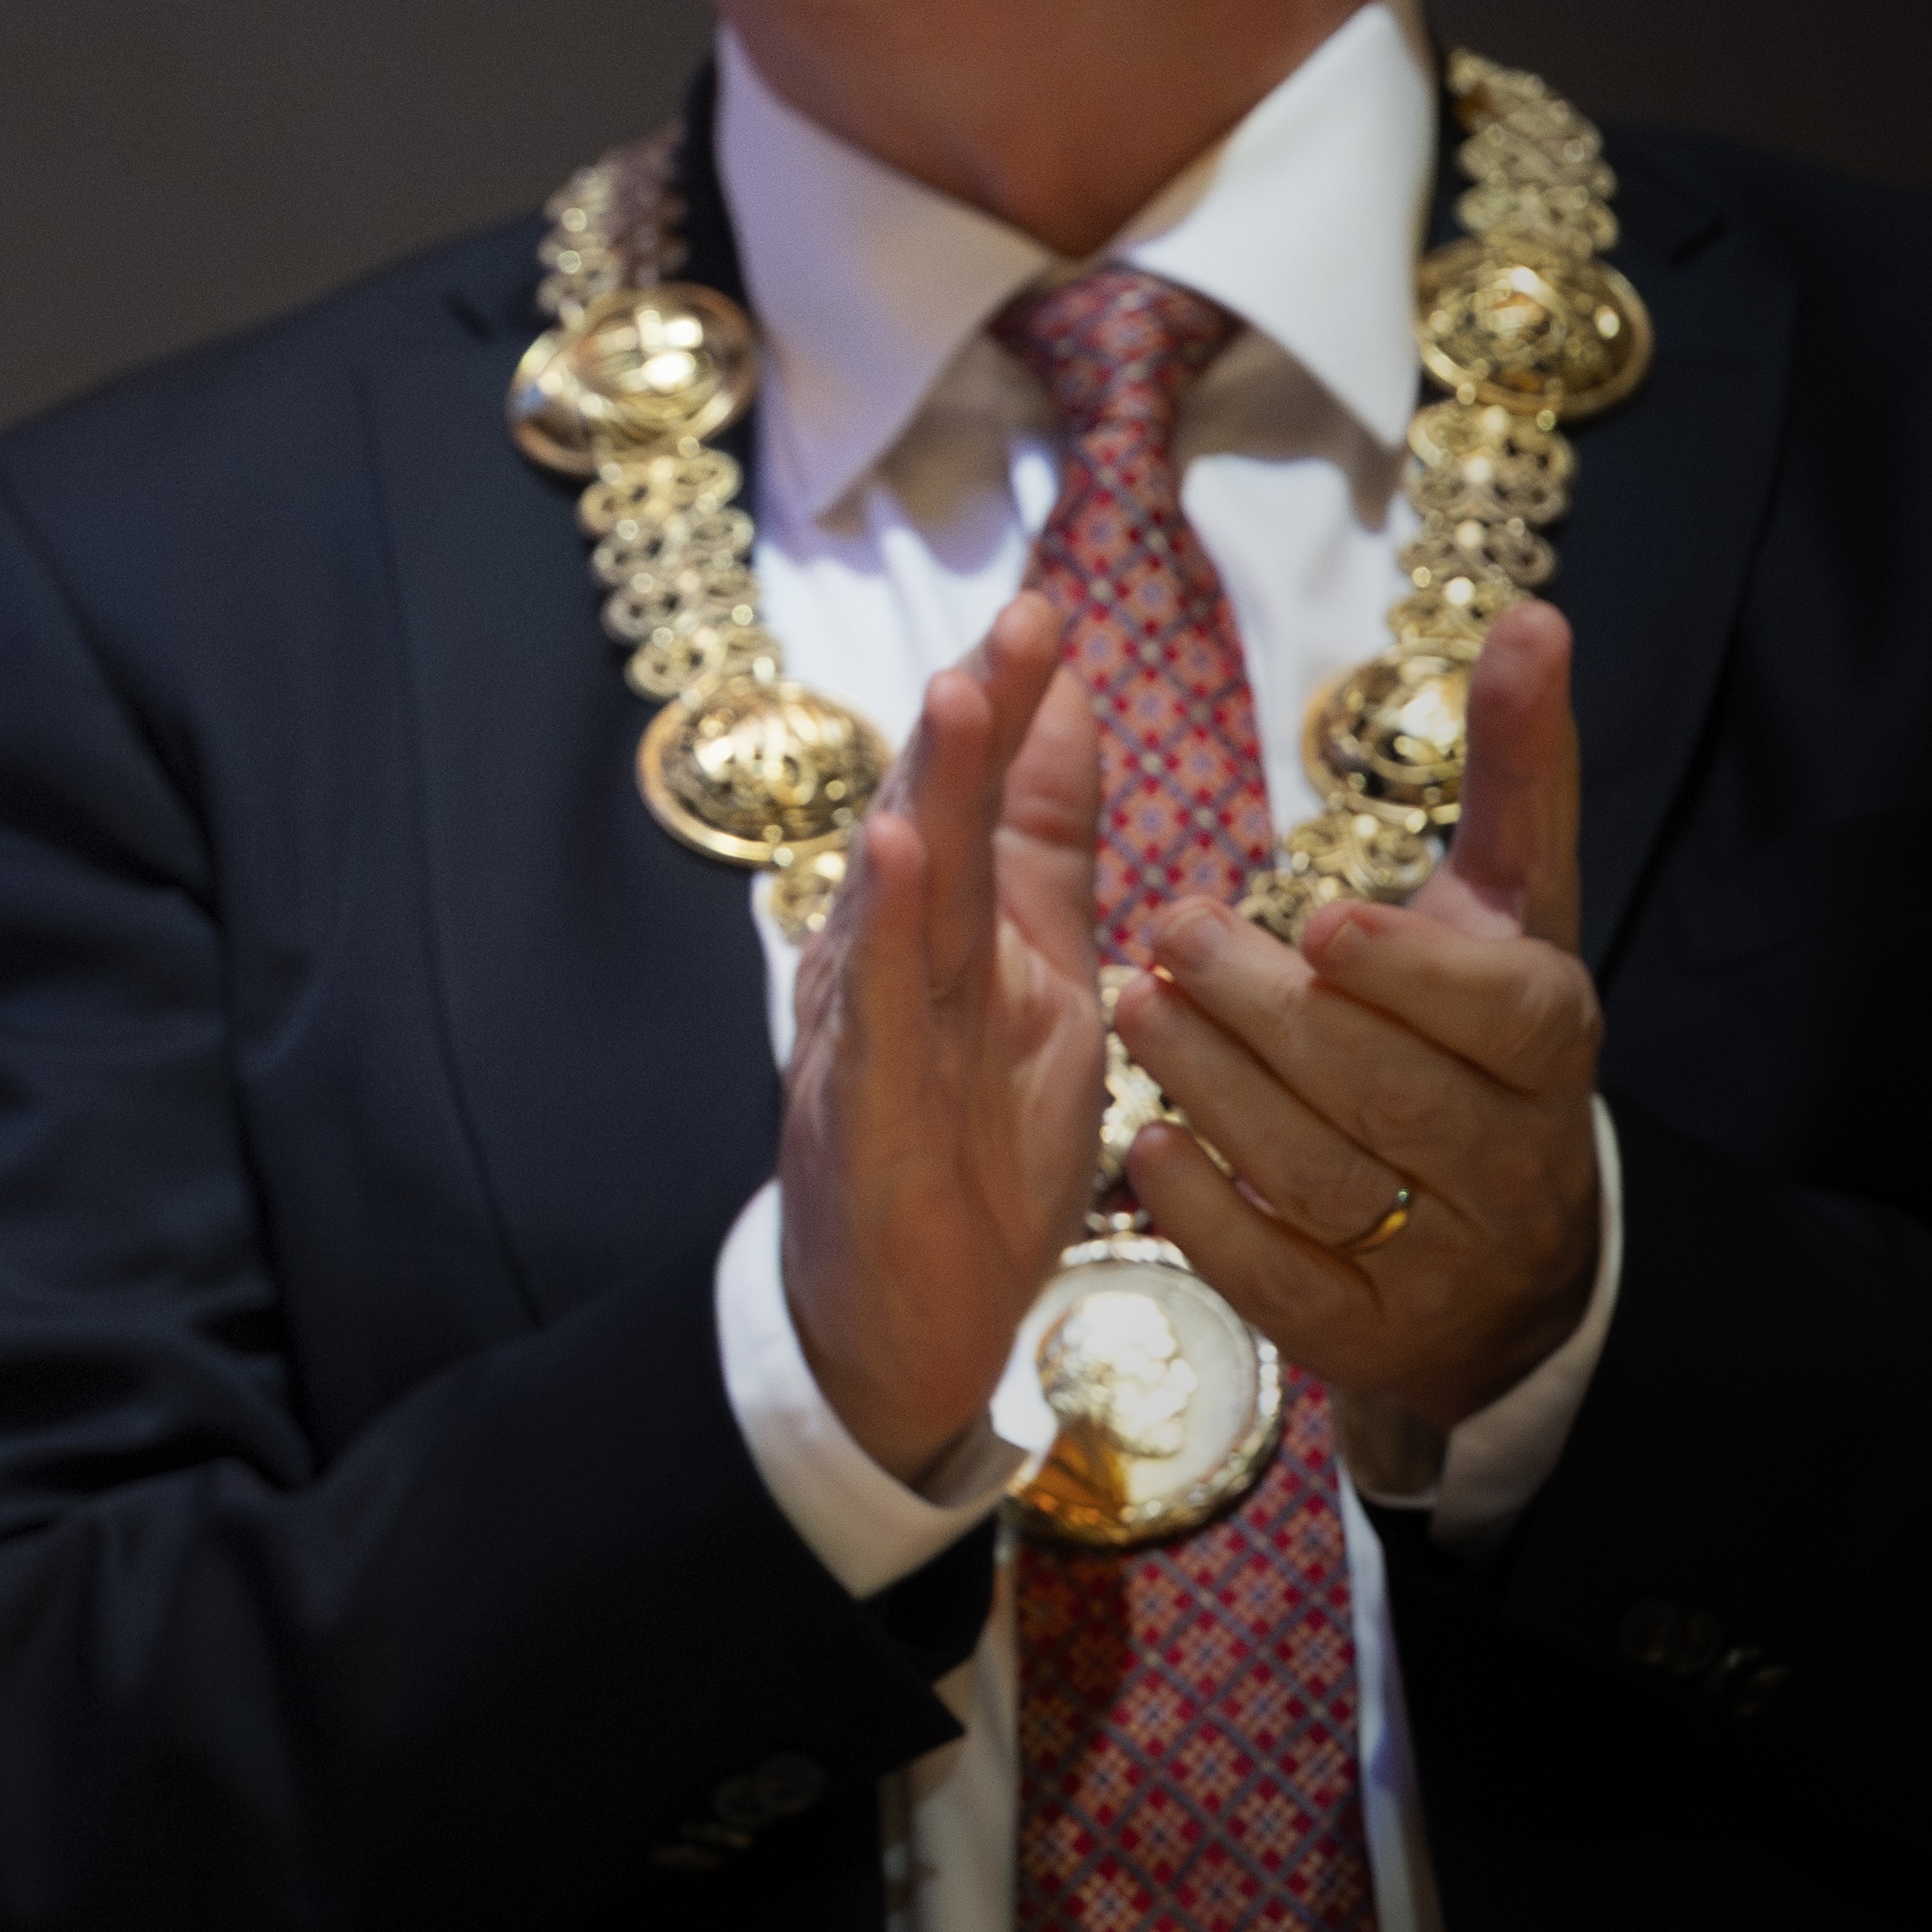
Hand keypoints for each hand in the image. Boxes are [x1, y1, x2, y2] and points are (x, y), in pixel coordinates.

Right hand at [781, 596, 1111, 1484]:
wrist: (902, 1320)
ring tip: (959, 697)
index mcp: (946, 924)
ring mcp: (869, 1024)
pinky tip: (894, 854)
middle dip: (977, 717)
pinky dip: (883, 927)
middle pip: (937, 819)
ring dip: (926, 791)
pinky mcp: (861, 1100)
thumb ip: (1044, 847)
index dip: (1013, 704)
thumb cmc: (970, 1150)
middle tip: (1021, 622)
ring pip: (902, 893)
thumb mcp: (1039, 978)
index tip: (1053, 611)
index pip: (984, 795)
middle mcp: (893, 955)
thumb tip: (1070, 704)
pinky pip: (874, 1005)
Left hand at [1115, 598, 1604, 1442]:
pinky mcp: (1366, 1336)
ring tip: (1134, 1006)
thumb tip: (1531, 611)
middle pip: (1383, 1085)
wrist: (1501, 1258)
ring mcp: (1443, 1263)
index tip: (1320, 916)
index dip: (1412, 970)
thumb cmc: (1479, 1042)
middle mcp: (1514, 1163)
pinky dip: (1201, 1209)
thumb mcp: (1504, 912)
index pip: (1502, 1011)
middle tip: (1166, 934)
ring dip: (1211, 1087)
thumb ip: (1516, 771)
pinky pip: (1275, 1276)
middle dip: (1265, 1007)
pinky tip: (1141, 1142)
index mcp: (1553, 1050)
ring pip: (1315, 1173)